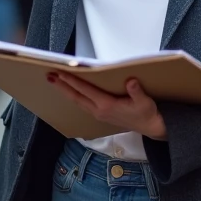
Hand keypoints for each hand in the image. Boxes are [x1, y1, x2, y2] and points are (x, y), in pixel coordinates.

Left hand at [49, 74, 166, 139]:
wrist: (151, 127)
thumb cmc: (147, 113)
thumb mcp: (145, 102)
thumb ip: (137, 92)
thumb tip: (130, 82)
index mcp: (107, 105)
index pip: (85, 90)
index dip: (72, 81)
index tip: (61, 73)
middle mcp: (99, 110)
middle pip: (76, 97)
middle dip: (62, 86)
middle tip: (50, 76)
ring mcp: (99, 114)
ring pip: (78, 101)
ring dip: (66, 91)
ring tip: (56, 81)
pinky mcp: (101, 114)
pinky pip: (83, 104)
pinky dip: (74, 96)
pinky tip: (70, 91)